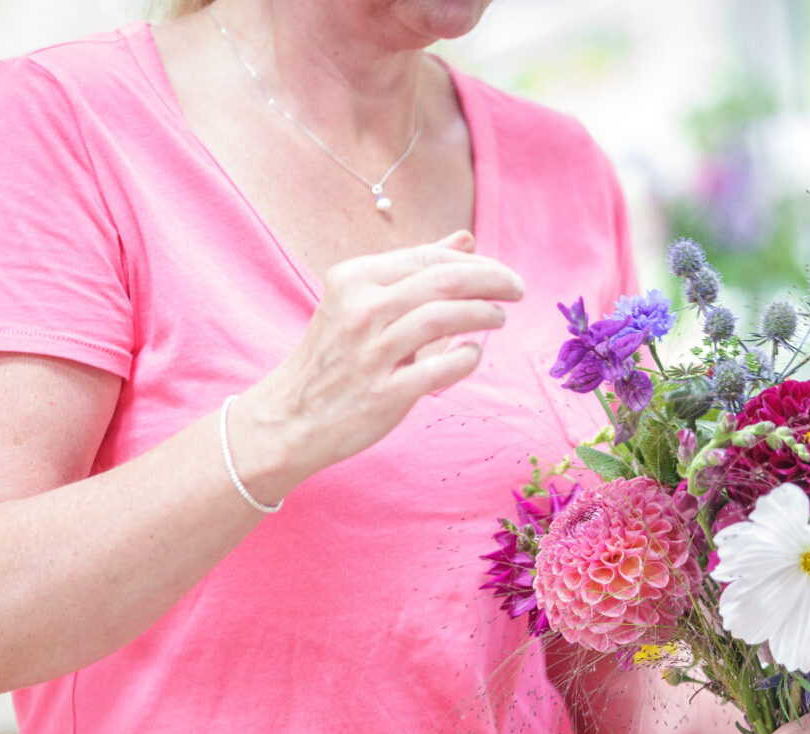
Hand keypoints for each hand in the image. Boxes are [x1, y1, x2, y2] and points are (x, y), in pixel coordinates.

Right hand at [238, 230, 522, 492]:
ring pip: (443, 318)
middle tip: (518, 289)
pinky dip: (465, 358)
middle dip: (492, 280)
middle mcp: (360, 309)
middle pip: (443, 281)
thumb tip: (466, 240)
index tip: (502, 273)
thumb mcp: (364, 300)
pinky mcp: (383, 393)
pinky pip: (439, 369)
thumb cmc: (336, 356)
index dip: (476, 262)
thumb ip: (415, 270)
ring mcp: (371, 352)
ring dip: (483, 315)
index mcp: (355, 278)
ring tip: (498, 319)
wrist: (291, 417)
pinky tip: (472, 354)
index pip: (429, 257)